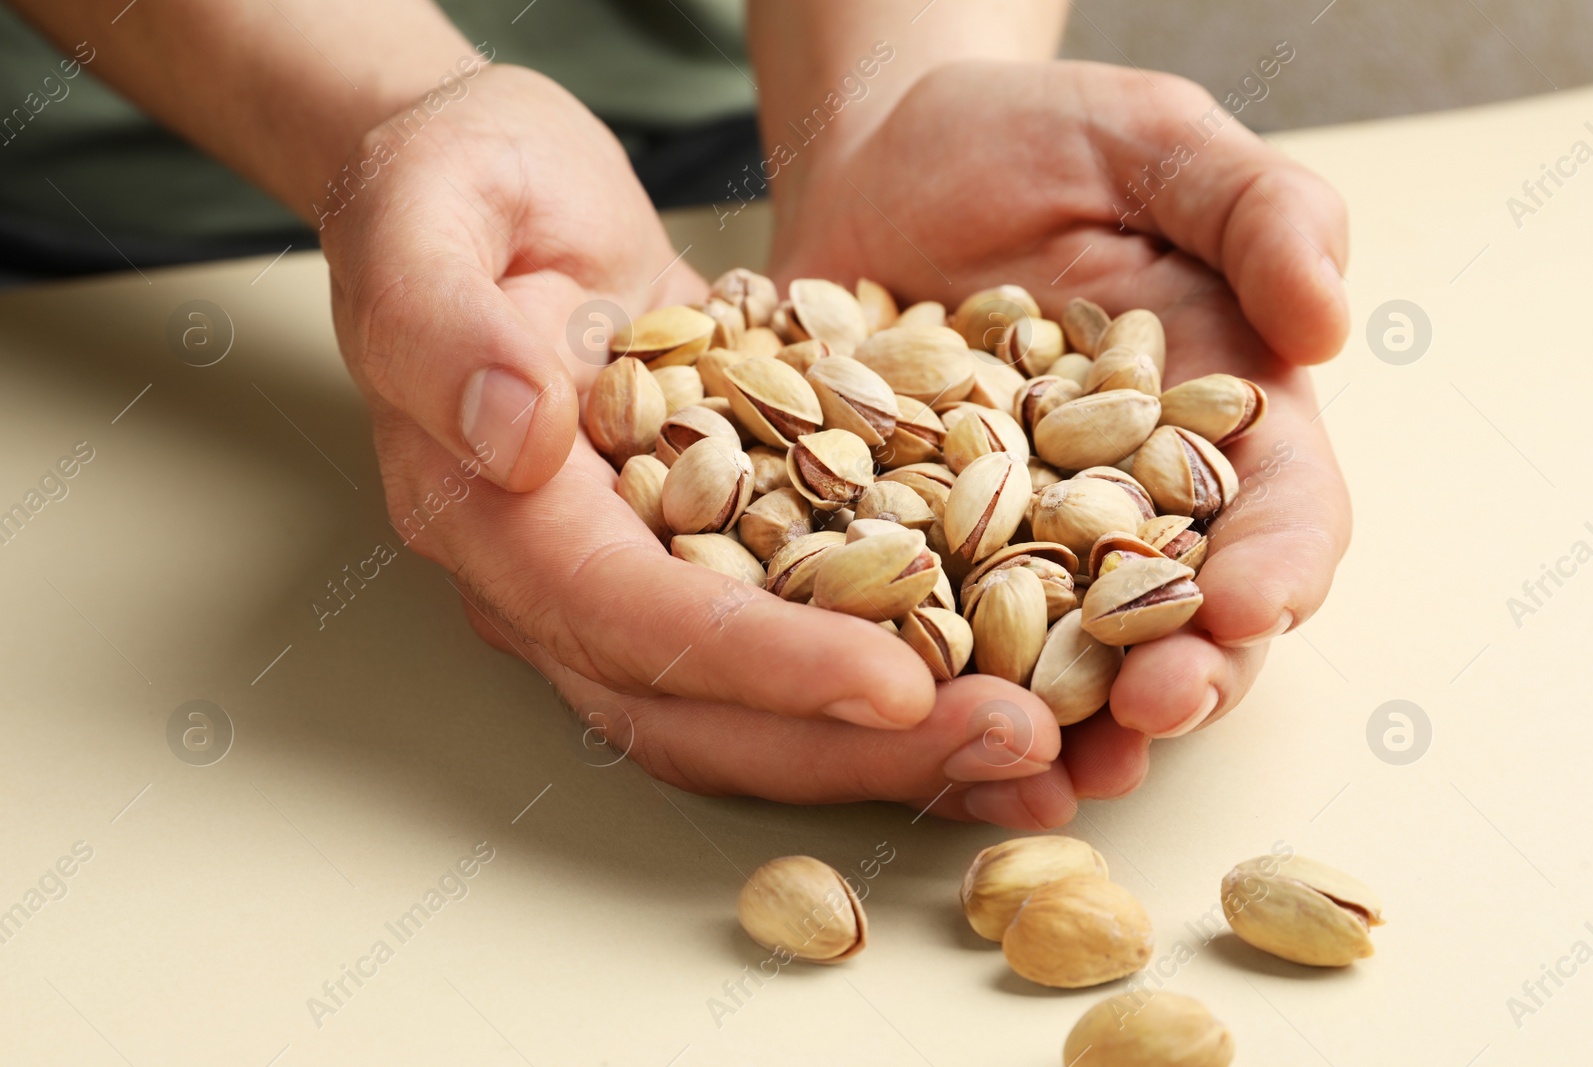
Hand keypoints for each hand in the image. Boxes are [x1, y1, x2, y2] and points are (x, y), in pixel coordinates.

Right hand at [321, 65, 1088, 827]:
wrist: (500, 191)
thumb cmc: (457, 179)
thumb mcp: (432, 204)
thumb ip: (444, 322)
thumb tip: (517, 437)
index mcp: (489, 511)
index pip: (629, 621)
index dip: (760, 666)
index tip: (894, 684)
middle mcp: (554, 578)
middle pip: (699, 711)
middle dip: (853, 743)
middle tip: (1014, 742)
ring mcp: (628, 580)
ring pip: (749, 713)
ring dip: (887, 742)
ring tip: (1030, 743)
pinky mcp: (698, 559)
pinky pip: (790, 650)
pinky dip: (890, 686)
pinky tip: (995, 682)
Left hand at [769, 60, 1353, 772]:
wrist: (882, 155)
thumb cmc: (1037, 139)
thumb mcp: (1159, 144)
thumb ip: (1262, 215)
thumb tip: (1330, 326)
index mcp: (1219, 418)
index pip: (1282, 512)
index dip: (1278, 567)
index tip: (1250, 604)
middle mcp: (1128, 498)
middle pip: (1181, 613)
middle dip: (1180, 673)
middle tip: (1150, 712)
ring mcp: (1016, 534)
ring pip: (1059, 650)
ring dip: (1064, 719)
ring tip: (1049, 764)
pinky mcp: (909, 543)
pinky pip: (928, 624)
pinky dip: (933, 681)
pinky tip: (919, 721)